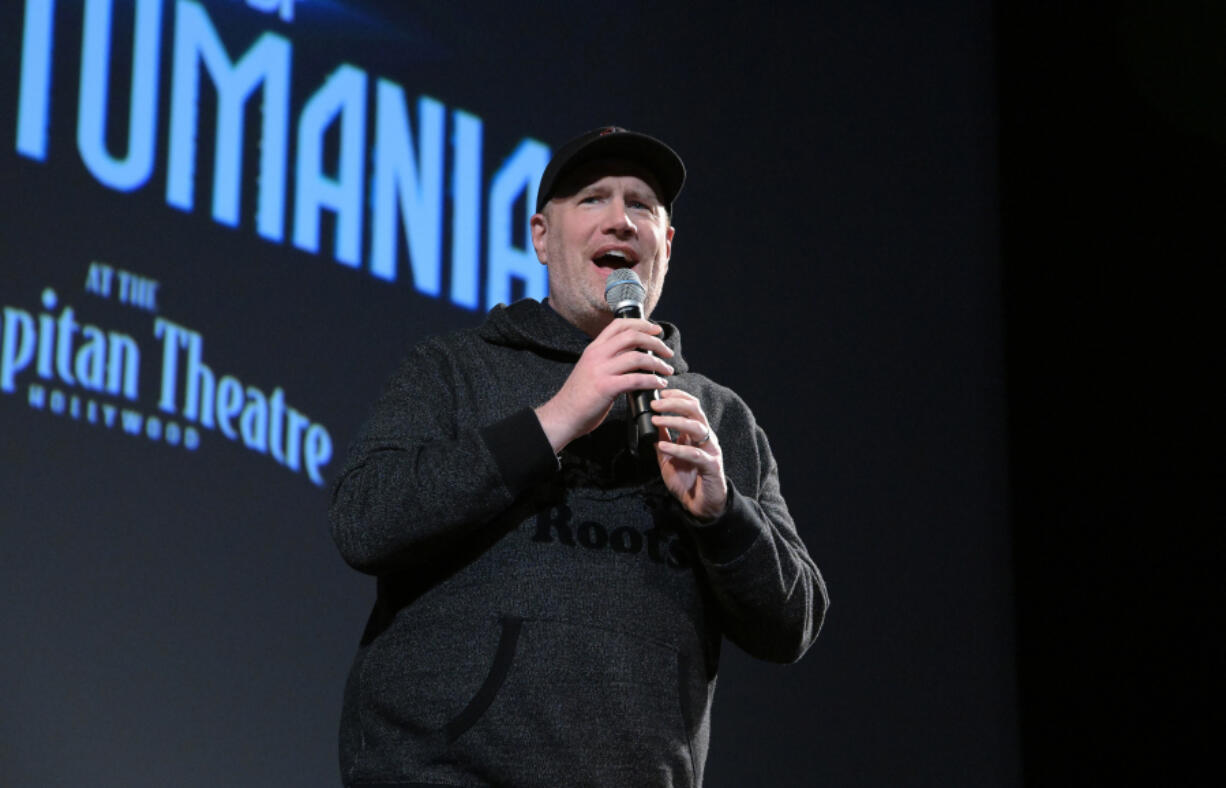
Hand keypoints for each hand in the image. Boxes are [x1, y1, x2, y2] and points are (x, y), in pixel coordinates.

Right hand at [535, 318, 674, 451]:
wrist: (562, 416)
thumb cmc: (578, 397)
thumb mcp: (591, 369)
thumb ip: (607, 360)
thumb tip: (632, 358)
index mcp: (594, 349)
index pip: (619, 325)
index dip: (641, 324)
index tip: (656, 330)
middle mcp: (597, 355)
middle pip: (632, 336)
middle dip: (655, 342)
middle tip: (667, 352)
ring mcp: (601, 370)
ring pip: (637, 357)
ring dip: (658, 363)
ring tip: (667, 371)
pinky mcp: (606, 387)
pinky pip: (636, 379)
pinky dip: (652, 380)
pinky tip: (659, 384)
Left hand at [650, 389, 726, 520]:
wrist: (700, 505)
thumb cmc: (686, 480)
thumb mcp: (667, 455)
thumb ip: (661, 438)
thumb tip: (648, 422)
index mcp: (696, 432)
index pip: (690, 405)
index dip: (676, 396)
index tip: (658, 393)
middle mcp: (705, 437)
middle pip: (694, 410)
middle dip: (674, 403)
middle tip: (655, 404)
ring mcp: (710, 450)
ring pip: (696, 427)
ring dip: (674, 421)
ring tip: (656, 420)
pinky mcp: (712, 466)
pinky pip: (695, 454)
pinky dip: (678, 448)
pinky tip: (664, 446)